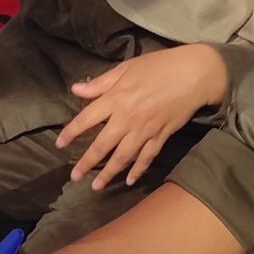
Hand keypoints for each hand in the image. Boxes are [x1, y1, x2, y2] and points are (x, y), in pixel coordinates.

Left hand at [56, 45, 229, 191]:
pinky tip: (130, 180)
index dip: (71, 133)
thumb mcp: (126, 68)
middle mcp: (127, 118)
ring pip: (123, 157)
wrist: (194, 74)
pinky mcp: (161, 136)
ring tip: (96, 186)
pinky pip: (147, 157)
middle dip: (87, 163)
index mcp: (116, 99)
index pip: (86, 119)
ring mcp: (145, 130)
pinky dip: (138, 170)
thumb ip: (100, 83)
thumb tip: (76, 90)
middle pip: (102, 145)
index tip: (59, 144)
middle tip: (74, 177)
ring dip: (109, 173)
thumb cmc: (159, 66)